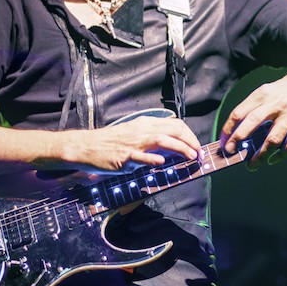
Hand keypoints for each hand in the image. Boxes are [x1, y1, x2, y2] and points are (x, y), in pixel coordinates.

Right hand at [68, 115, 201, 172]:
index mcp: (146, 123)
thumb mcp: (134, 133)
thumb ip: (152, 137)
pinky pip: (140, 156)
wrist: (87, 146)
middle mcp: (142, 130)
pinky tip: (162, 162)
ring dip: (180, 148)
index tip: (197, 146)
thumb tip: (172, 146)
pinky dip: (152, 159)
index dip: (190, 135)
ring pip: (162, 140)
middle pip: (173, 130)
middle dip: (190, 141)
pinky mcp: (124, 157)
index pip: (175, 124)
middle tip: (199, 153)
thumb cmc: (111, 142)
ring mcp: (133, 143)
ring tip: (191, 157)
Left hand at [219, 59, 286, 170]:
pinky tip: (274, 159)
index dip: (228, 128)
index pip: (239, 112)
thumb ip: (259, 105)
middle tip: (230, 152)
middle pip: (251, 124)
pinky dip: (281, 156)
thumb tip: (242, 128)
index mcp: (264, 93)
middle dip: (237, 141)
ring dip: (259, 155)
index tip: (224, 140)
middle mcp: (276, 103)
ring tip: (252, 165)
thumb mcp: (272, 88)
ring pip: (271, 140)